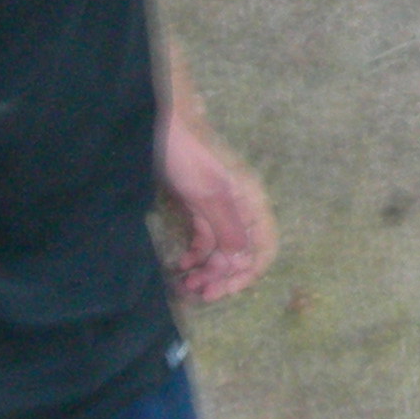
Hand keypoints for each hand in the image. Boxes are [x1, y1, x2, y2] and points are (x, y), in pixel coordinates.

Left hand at [157, 108, 275, 304]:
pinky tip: (181, 263)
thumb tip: (242, 261)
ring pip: (221, 249)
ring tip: (186, 284)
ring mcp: (219, 206)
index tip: (222, 290)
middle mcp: (239, 207)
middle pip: (240, 253)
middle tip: (197, 293)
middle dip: (221, 276)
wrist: (158, 125)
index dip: (246, 274)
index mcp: (248, 203)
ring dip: (206, 269)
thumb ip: (227, 228)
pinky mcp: (200, 204)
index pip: (261, 249)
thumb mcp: (207, 193)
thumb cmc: (185, 154)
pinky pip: (205, 238)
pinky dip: (195, 254)